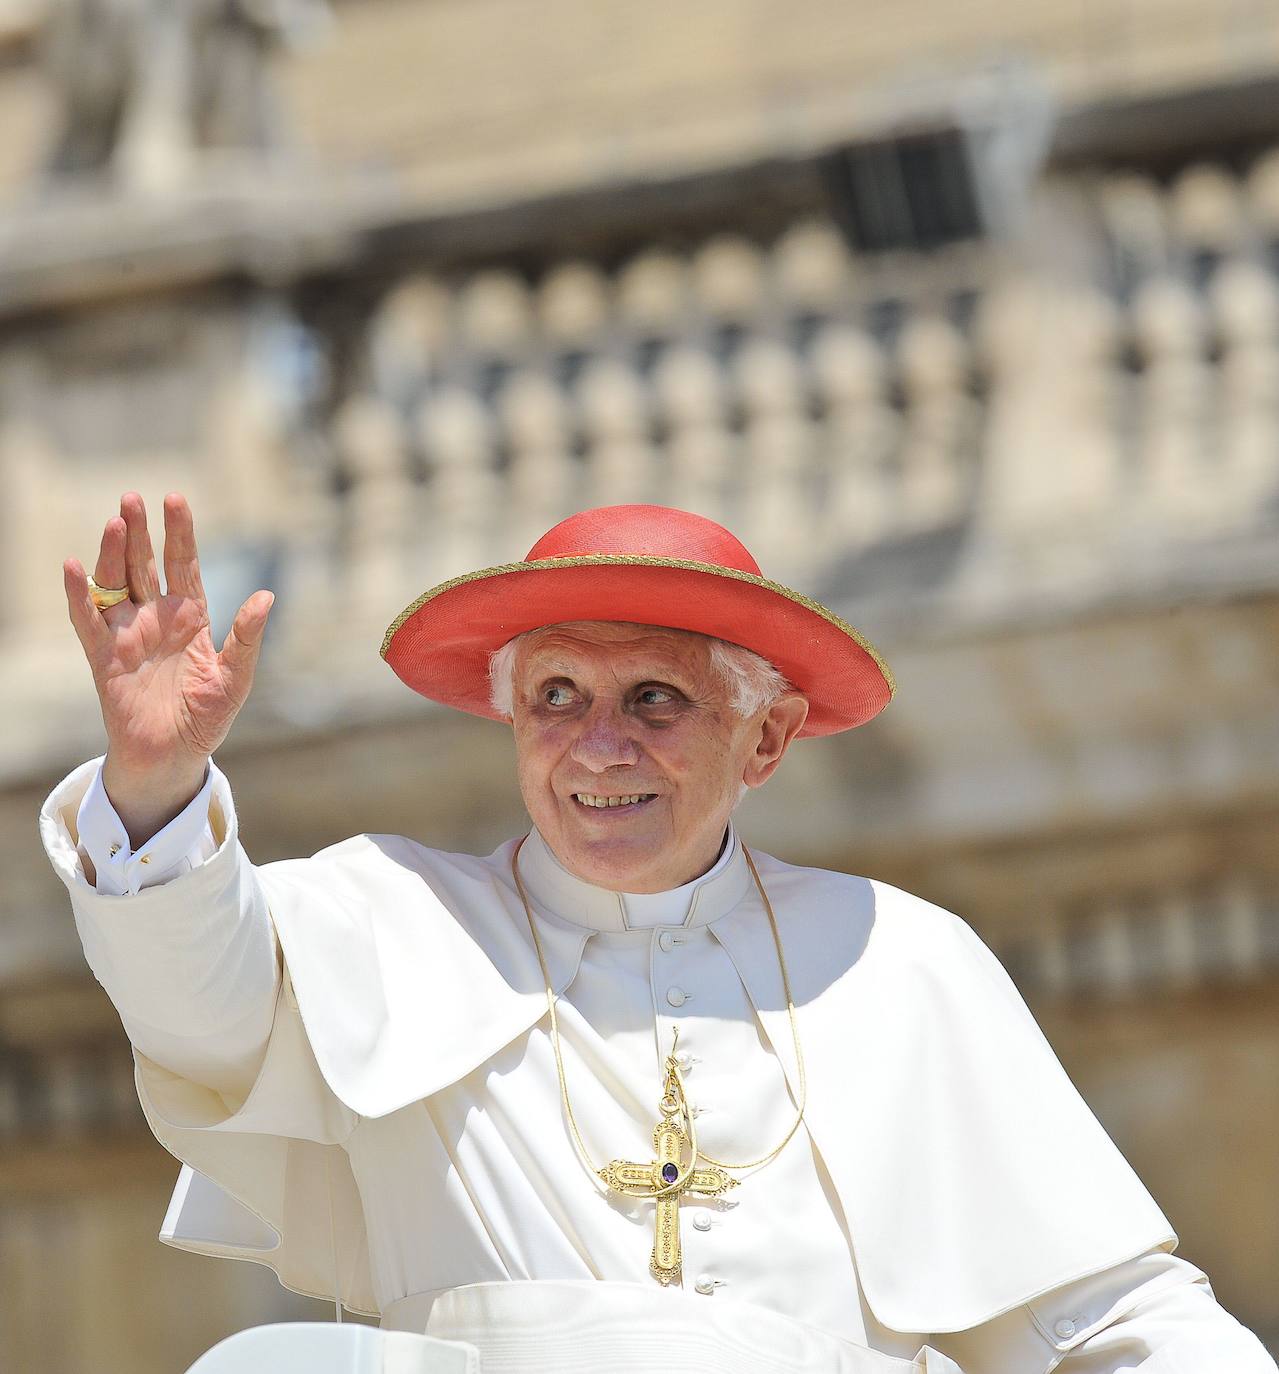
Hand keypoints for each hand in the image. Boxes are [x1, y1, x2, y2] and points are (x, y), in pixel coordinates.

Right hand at [63, 492, 273, 844]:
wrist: (174, 755)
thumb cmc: (207, 716)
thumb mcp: (236, 676)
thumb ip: (247, 637)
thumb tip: (266, 596)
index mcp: (190, 616)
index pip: (183, 564)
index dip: (179, 533)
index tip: (175, 499)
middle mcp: (155, 617)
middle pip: (143, 564)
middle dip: (138, 532)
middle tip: (133, 497)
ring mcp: (127, 634)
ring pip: (114, 583)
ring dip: (111, 553)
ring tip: (115, 521)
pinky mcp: (103, 657)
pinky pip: (87, 620)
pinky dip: (79, 594)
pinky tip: (74, 567)